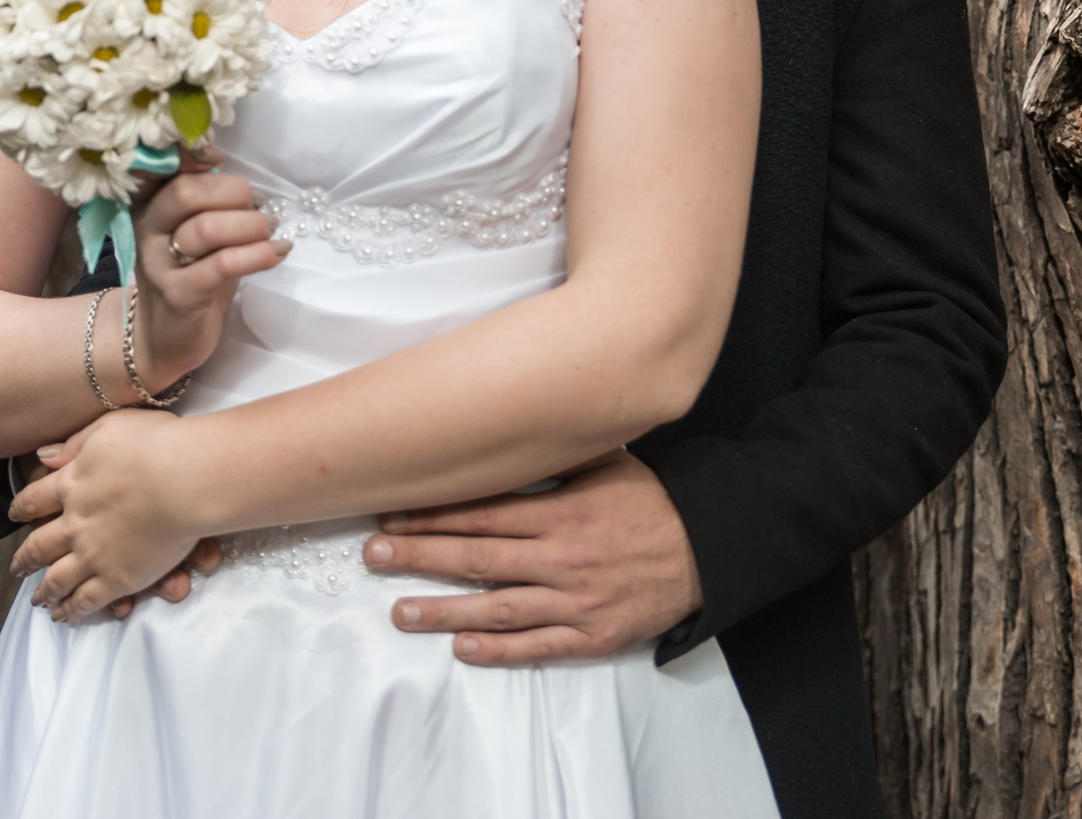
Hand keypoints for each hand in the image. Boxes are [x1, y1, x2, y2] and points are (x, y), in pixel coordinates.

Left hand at [7, 410, 203, 620]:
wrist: (185, 479)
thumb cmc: (154, 444)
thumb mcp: (108, 427)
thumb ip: (75, 444)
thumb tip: (43, 456)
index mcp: (71, 484)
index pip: (35, 499)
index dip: (22, 508)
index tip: (13, 516)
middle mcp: (74, 523)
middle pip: (39, 545)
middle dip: (25, 558)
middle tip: (16, 568)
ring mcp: (93, 554)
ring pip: (57, 579)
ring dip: (44, 591)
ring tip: (37, 601)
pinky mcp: (118, 579)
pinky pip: (86, 600)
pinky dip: (71, 610)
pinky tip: (64, 616)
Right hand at [125, 158, 290, 389]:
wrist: (164, 338)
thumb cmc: (190, 277)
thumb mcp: (196, 233)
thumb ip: (211, 202)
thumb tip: (245, 178)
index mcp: (150, 205)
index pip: (168, 167)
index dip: (198, 155)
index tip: (224, 161)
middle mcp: (147, 229)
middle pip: (186, 192)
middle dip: (234, 193)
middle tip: (260, 208)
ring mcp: (159, 263)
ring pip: (206, 228)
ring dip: (251, 226)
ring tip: (272, 233)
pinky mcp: (179, 295)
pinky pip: (222, 265)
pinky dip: (258, 254)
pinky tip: (277, 253)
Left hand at [363, 451, 702, 664]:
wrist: (707, 551)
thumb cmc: (651, 504)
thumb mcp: (606, 464)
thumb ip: (553, 459)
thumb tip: (504, 431)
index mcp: (561, 512)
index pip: (482, 514)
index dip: (432, 516)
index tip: (392, 515)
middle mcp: (562, 558)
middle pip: (477, 559)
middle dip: (420, 557)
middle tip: (374, 557)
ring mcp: (576, 601)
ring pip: (497, 608)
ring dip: (443, 611)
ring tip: (401, 612)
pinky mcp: (592, 635)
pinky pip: (538, 645)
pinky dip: (498, 650)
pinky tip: (463, 648)